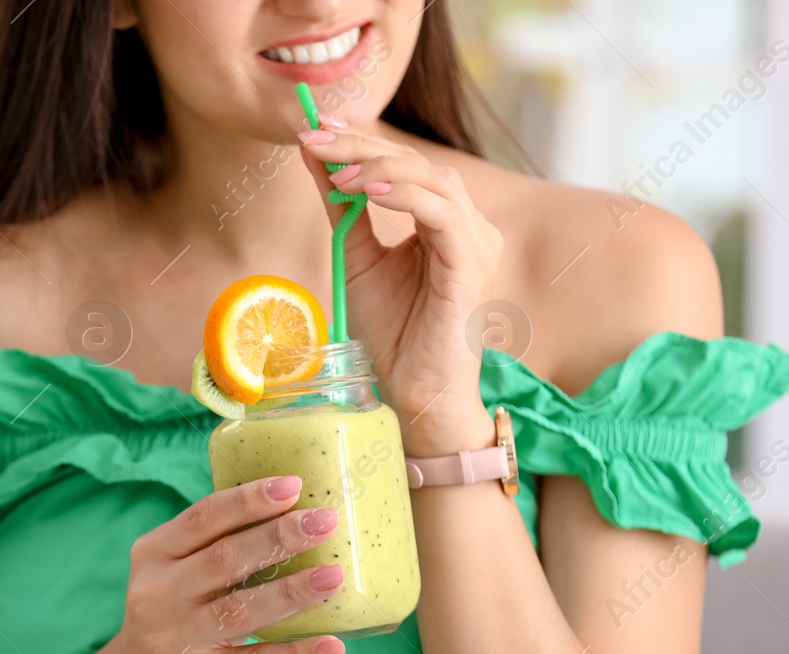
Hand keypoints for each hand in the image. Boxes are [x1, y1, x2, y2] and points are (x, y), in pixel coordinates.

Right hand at [107, 476, 346, 653]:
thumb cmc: (170, 621)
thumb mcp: (172, 577)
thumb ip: (214, 548)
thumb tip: (295, 513)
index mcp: (154, 555)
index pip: (203, 518)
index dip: (249, 500)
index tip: (294, 486)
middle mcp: (159, 593)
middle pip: (224, 558)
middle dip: (279, 536)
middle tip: (326, 521)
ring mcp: (176, 638)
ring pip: (241, 609)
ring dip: (292, 591)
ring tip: (334, 576)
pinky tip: (332, 646)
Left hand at [297, 120, 502, 451]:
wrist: (413, 392)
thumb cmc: (392, 334)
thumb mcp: (355, 257)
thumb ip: (342, 206)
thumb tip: (313, 154)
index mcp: (446, 222)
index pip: (406, 164)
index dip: (362, 139)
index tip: (317, 126)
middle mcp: (468, 227)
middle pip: (419, 164)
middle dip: (362, 145)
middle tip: (315, 137)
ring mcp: (475, 245)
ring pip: (434, 180)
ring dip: (381, 167)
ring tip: (337, 170)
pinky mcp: (471, 266)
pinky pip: (443, 215)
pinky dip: (404, 196)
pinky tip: (368, 190)